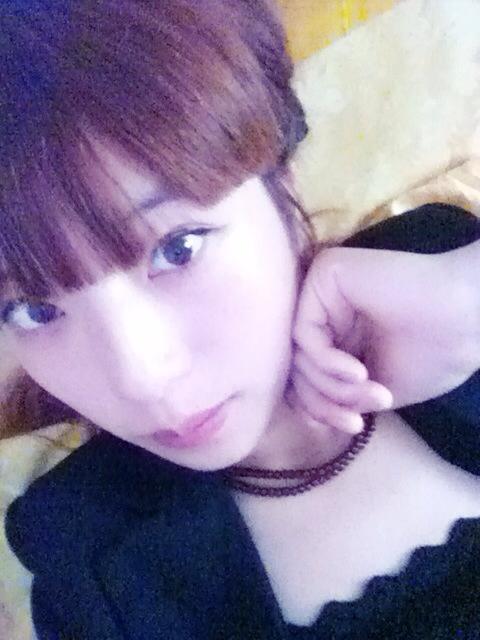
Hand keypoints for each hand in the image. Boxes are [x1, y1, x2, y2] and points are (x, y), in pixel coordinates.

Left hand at [287, 243, 479, 432]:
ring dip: (334, 387)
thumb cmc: (435, 353)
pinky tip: (359, 372)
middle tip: (357, 421)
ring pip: (302, 354)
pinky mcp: (326, 273)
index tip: (352, 427)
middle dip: (327, 402)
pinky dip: (328, 363)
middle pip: (301, 365)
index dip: (322, 408)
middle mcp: (328, 306)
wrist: (472, 317)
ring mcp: (324, 288)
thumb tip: (304, 411)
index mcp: (342, 330)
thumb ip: (340, 395)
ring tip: (373, 393)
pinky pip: (305, 332)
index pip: (310, 373)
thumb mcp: (376, 388)